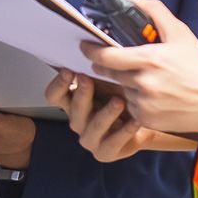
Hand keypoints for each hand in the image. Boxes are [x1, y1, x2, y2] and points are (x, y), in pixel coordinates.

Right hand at [45, 69, 171, 161]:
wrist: (143, 122)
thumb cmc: (123, 96)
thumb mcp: (109, 80)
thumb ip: (99, 67)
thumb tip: (96, 45)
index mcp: (72, 102)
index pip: (54, 95)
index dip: (58, 84)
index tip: (68, 70)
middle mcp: (77, 121)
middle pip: (72, 109)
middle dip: (81, 93)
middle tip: (88, 79)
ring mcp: (90, 139)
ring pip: (91, 127)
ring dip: (105, 113)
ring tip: (119, 101)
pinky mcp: (105, 152)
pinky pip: (112, 143)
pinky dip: (124, 131)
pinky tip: (135, 120)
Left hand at [81, 0, 197, 138]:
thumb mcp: (179, 33)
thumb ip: (153, 11)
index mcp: (149, 59)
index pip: (106, 56)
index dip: (91, 51)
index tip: (85, 47)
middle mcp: (143, 83)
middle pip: (110, 73)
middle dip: (113, 67)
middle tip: (126, 63)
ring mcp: (144, 103)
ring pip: (121, 90)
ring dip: (128, 85)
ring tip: (152, 81)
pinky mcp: (146, 119)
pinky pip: (130, 107)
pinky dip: (137, 101)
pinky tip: (156, 96)